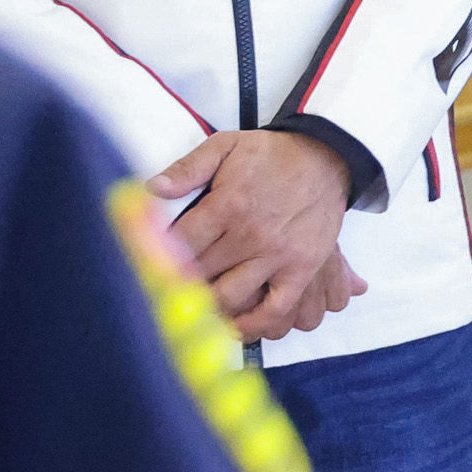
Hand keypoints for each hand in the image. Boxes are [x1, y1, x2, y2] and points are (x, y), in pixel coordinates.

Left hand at [152, 131, 363, 344]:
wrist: (325, 158)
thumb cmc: (272, 155)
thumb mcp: (226, 146)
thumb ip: (187, 168)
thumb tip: (151, 189)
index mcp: (227, 204)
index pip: (180, 244)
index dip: (158, 258)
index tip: (146, 267)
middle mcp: (251, 234)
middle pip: (201, 273)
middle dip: (178, 282)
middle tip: (165, 289)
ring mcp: (278, 255)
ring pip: (231, 296)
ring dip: (208, 306)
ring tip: (194, 306)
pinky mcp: (301, 270)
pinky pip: (275, 308)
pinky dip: (253, 325)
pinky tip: (235, 326)